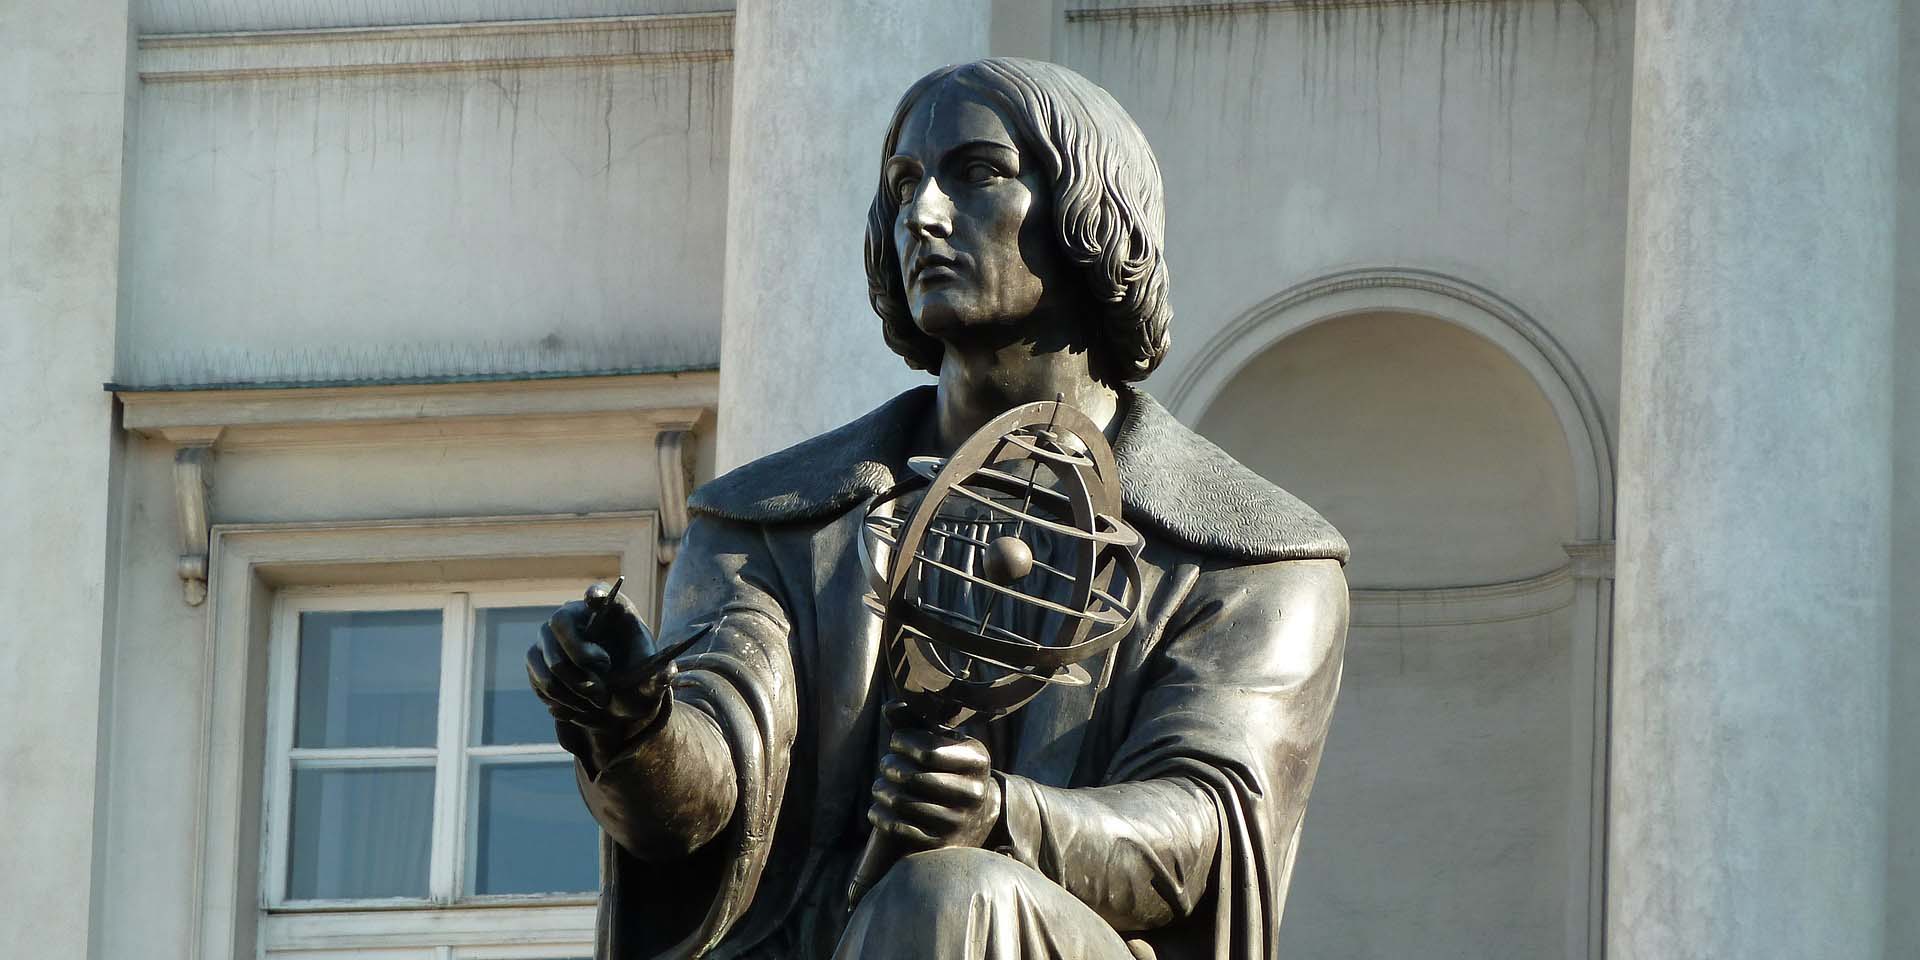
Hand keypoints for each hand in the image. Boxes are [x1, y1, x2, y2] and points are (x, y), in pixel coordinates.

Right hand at [526, 582, 673, 743]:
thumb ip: (660, 678)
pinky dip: (561, 701)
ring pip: (549, 662)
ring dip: (574, 691)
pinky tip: (580, 705)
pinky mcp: (536, 660)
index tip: (597, 599)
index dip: (595, 594)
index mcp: (610, 611)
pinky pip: (540, 682)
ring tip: (597, 702)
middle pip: (559, 624)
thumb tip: (667, 673)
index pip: (599, 592)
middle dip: (580, 660)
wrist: (614, 700)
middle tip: (602, 687)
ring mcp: (549, 636)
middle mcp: (574, 615)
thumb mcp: (652, 681)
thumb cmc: (636, 679)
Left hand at [868, 704, 1001, 851]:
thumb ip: (914, 720)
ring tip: (880, 786)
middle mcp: (975, 793)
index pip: (928, 751)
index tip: (896, 742)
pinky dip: (880, 814)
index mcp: (978, 760)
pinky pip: (898, 827)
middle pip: (913, 777)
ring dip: (881, 790)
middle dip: (890, 766)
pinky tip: (879, 808)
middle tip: (886, 765)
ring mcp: (959, 822)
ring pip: (902, 802)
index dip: (903, 743)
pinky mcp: (941, 845)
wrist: (970, 817)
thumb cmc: (946, 767)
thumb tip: (890, 707)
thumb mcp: (939, 740)